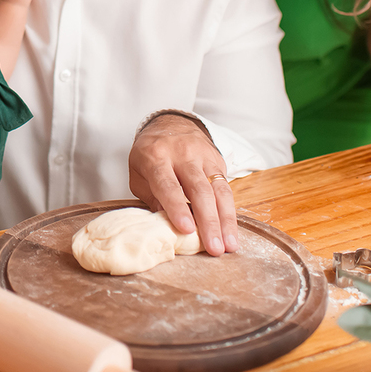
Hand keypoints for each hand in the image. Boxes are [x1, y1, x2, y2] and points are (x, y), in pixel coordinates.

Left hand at [127, 114, 236, 255]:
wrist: (169, 123)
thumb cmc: (150, 155)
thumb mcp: (139, 174)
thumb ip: (151, 197)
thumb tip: (167, 224)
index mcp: (156, 157)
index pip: (168, 185)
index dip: (178, 207)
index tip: (187, 229)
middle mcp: (183, 155)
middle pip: (199, 190)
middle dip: (208, 221)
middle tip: (214, 248)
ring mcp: (203, 157)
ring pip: (218, 190)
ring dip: (225, 220)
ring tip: (229, 245)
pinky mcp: (218, 161)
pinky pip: (226, 188)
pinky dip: (230, 212)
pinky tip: (231, 232)